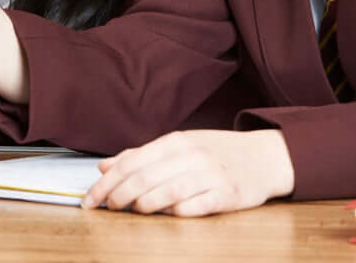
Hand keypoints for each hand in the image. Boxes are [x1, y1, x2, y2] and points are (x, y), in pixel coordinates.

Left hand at [82, 129, 294, 216]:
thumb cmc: (216, 152)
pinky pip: (195, 207)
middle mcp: (192, 155)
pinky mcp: (228, 195)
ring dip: (144, 205)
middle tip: (106, 207)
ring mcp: (211, 175)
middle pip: (145, 177)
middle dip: (119, 194)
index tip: (90, 199)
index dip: (106, 182)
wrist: (265, 157)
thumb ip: (141, 155)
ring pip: (167, 191)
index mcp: (175, 141)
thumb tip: (105, 166)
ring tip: (131, 211)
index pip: (131, 161)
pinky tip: (166, 215)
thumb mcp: (179, 146)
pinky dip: (176, 212)